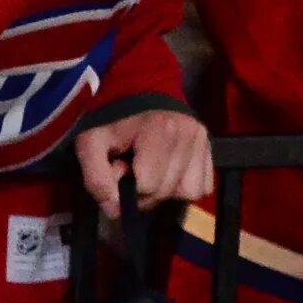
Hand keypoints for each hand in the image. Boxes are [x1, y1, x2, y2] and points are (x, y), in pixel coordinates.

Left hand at [73, 109, 212, 220]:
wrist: (142, 91)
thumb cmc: (114, 121)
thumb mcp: (91, 144)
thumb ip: (96, 178)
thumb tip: (114, 210)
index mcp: (160, 130)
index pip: (147, 186)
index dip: (127, 186)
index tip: (120, 169)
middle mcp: (188, 135)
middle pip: (166, 191)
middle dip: (145, 192)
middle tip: (133, 172)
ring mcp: (202, 142)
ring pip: (187, 192)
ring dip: (167, 191)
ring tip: (153, 173)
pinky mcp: (210, 148)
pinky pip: (202, 186)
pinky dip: (185, 187)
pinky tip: (170, 173)